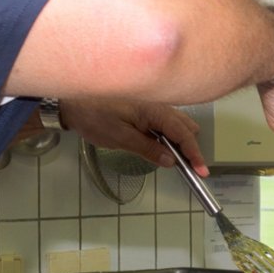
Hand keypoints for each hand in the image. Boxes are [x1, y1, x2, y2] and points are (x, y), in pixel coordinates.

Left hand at [60, 101, 207, 173]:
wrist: (71, 100)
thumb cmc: (93, 117)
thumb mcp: (120, 138)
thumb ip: (148, 148)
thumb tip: (171, 161)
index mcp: (154, 110)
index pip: (183, 134)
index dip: (194, 154)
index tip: (202, 172)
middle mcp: (158, 104)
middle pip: (186, 127)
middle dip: (190, 147)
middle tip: (187, 169)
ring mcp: (153, 104)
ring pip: (178, 123)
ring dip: (180, 141)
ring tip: (174, 160)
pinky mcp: (145, 106)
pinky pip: (167, 120)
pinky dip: (170, 134)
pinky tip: (160, 145)